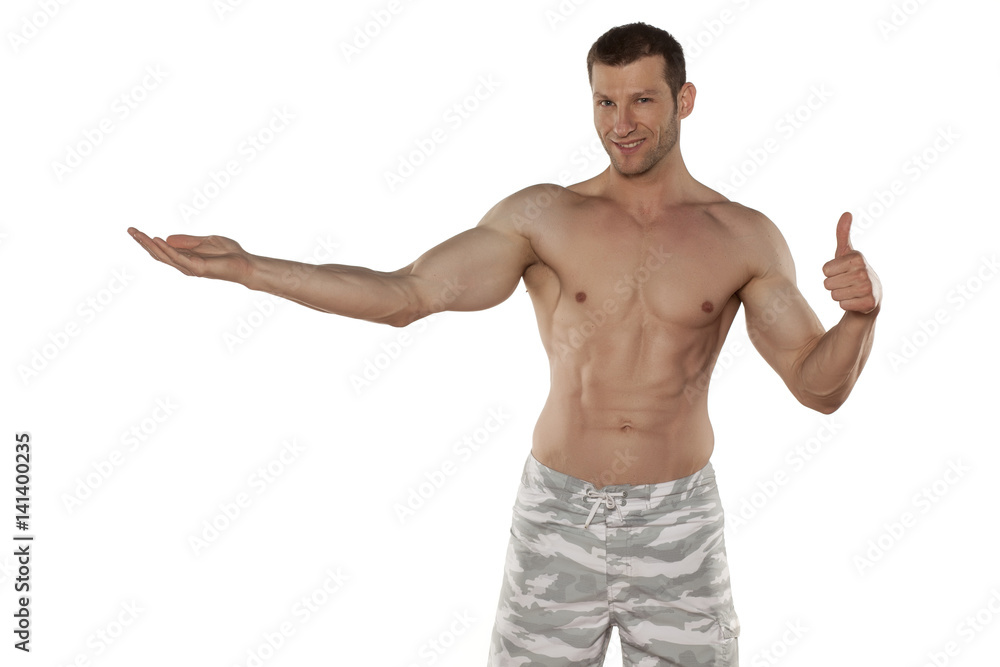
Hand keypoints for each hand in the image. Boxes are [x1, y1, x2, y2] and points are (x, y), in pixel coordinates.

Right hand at [127, 227, 252, 283]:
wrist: (245, 264)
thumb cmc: (230, 254)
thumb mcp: (206, 241)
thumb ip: (187, 241)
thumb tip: (166, 238)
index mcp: (185, 257)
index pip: (161, 249)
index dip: (147, 240)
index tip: (134, 230)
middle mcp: (184, 264)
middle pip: (158, 254)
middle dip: (143, 242)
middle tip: (130, 229)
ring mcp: (189, 267)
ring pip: (164, 256)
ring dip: (150, 245)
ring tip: (137, 234)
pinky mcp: (197, 268)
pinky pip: (178, 258)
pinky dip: (167, 249)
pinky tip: (158, 240)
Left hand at [822, 212, 880, 314]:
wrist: (871, 295)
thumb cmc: (853, 271)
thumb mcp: (846, 252)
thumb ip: (843, 234)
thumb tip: (846, 213)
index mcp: (856, 257)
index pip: (825, 270)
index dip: (830, 273)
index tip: (843, 271)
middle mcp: (864, 271)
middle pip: (827, 284)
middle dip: (834, 285)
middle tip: (847, 283)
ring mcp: (868, 288)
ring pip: (834, 295)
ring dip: (840, 295)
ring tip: (851, 291)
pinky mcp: (869, 303)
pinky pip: (842, 305)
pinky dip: (846, 305)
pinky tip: (856, 300)